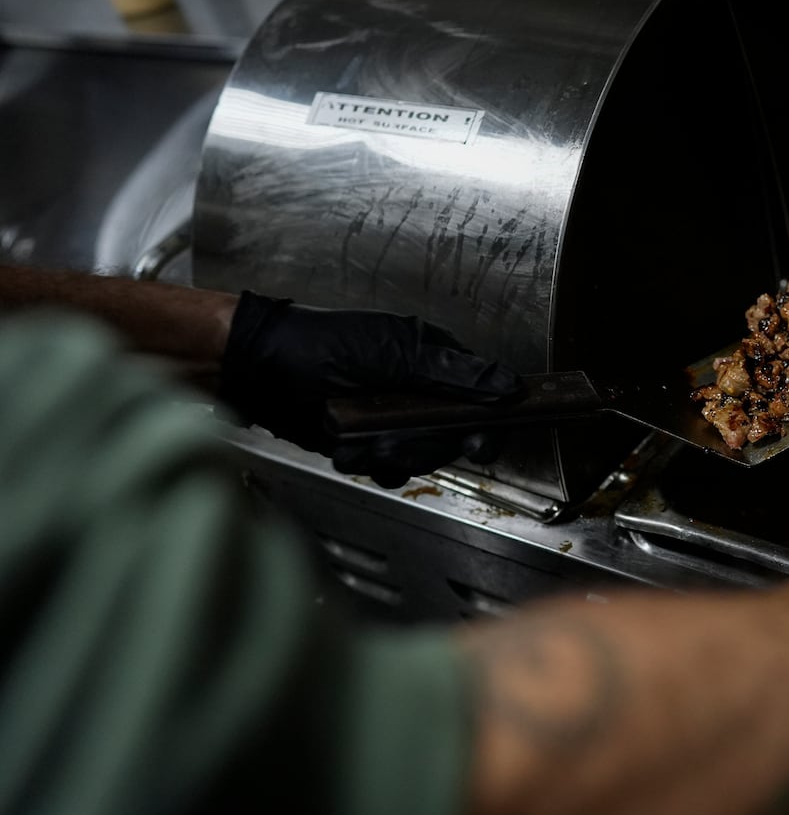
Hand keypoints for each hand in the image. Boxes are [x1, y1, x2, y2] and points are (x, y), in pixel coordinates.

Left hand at [219, 290, 522, 487]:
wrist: (255, 369)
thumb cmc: (318, 345)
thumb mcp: (391, 352)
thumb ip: (450, 372)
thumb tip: (507, 383)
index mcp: (434, 361)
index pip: (482, 396)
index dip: (485, 424)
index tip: (478, 442)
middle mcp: (419, 391)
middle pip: (450, 437)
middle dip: (420, 444)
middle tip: (392, 437)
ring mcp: (392, 418)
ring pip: (418, 457)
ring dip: (389, 456)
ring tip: (359, 439)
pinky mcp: (367, 441)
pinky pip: (386, 469)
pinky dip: (366, 464)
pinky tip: (346, 448)